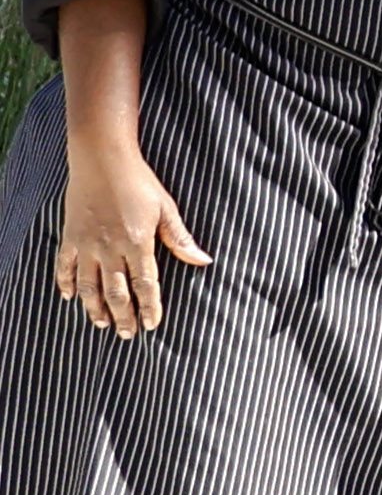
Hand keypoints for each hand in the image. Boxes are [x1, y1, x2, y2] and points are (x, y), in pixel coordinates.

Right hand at [49, 134, 206, 339]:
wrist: (102, 160)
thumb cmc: (139, 182)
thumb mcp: (166, 208)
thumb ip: (180, 239)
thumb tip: (203, 261)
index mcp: (137, 243)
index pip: (146, 285)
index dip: (150, 307)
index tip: (152, 325)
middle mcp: (110, 248)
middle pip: (117, 292)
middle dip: (123, 316)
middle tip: (127, 335)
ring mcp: (86, 244)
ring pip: (89, 285)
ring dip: (94, 307)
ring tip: (101, 323)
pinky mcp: (70, 236)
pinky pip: (64, 266)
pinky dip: (65, 282)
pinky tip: (68, 297)